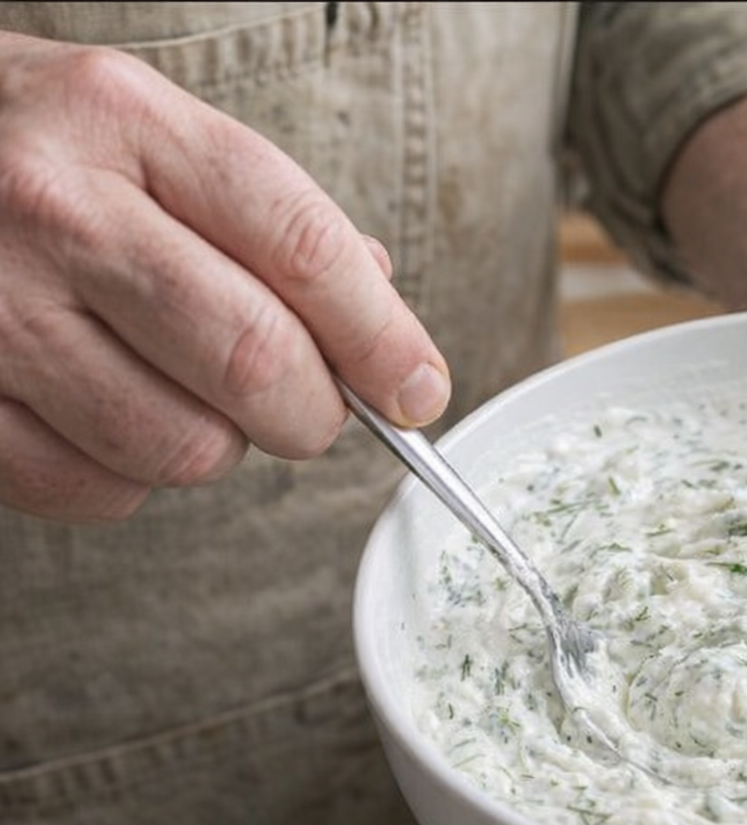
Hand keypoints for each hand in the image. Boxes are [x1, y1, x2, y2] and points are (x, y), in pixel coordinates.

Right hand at [0, 31, 449, 521]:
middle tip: (308, 408)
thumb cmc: (36, 153)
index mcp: (126, 123)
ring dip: (217, 447)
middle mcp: (51, 207)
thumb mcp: (149, 133)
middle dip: (313, 412)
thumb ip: (268, 216)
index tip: (420, 390)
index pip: (302, 246)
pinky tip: (104, 414)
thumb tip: (382, 320)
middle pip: (253, 359)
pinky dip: (128, 477)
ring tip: (180, 392)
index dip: (383, 339)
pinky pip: (97, 491)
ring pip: (183, 446)